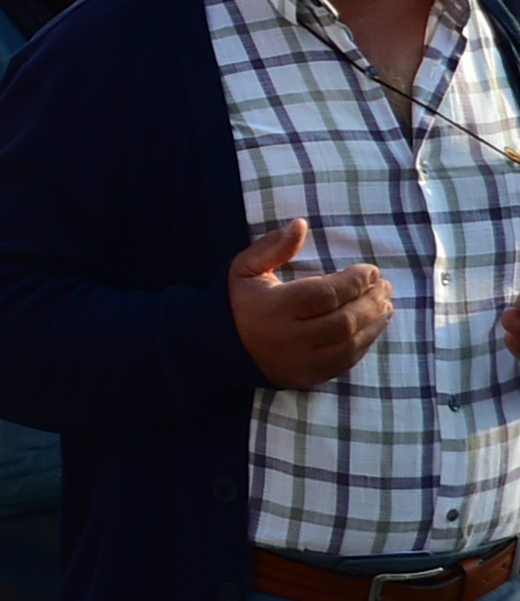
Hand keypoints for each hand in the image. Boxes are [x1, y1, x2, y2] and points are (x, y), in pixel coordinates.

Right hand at [232, 219, 391, 388]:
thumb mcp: (245, 268)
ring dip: (375, 323)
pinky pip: (345, 362)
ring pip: (349, 343)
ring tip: (386, 305)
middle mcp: (288, 337)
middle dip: (371, 301)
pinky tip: (373, 327)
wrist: (214, 348)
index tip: (371, 270)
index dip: (355, 282)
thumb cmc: (235, 302)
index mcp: (273, 307)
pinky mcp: (307, 376)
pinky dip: (364, 344)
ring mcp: (300, 361)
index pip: (325, 294)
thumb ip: (273, 246)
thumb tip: (301, 224)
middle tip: (385, 286)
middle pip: (344, 320)